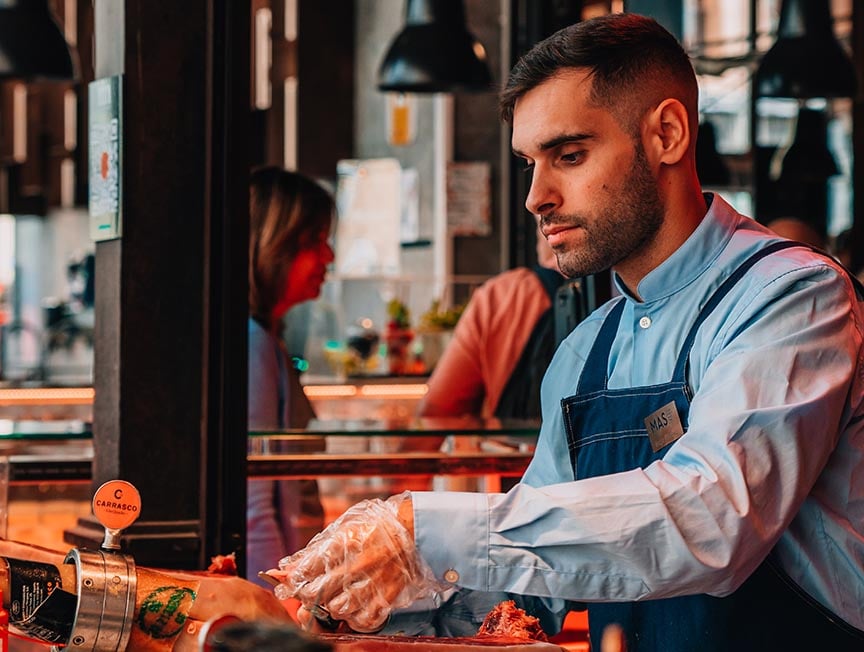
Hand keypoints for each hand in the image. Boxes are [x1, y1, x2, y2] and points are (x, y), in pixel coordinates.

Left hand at [267, 493, 439, 632]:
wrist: (413, 529)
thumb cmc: (375, 527)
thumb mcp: (343, 529)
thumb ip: (313, 549)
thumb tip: (285, 567)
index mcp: (344, 543)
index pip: (306, 570)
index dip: (294, 580)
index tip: (294, 582)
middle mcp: (357, 563)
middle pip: (317, 593)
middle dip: (308, 596)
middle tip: (312, 592)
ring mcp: (374, 581)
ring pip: (337, 609)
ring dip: (331, 607)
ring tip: (336, 597)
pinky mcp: (388, 596)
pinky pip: (363, 620)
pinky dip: (354, 618)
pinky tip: (354, 607)